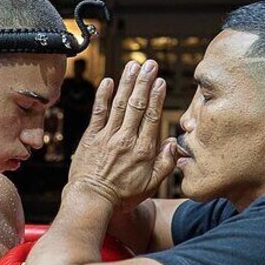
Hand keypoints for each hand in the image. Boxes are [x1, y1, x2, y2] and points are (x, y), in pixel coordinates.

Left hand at [68, 60, 175, 213]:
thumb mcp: (150, 185)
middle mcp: (126, 139)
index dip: (156, 97)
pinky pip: (98, 112)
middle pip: (137, 105)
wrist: (91, 200)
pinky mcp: (91, 137)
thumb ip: (165, 164)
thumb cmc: (122, 196)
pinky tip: (109, 81)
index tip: (160, 81)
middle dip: (144, 82)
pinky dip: (103, 96)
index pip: (152, 117)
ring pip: (119, 104)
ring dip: (127, 83)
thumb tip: (173, 143)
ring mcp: (107, 136)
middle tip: (149, 64)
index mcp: (143, 150)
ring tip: (133, 66)